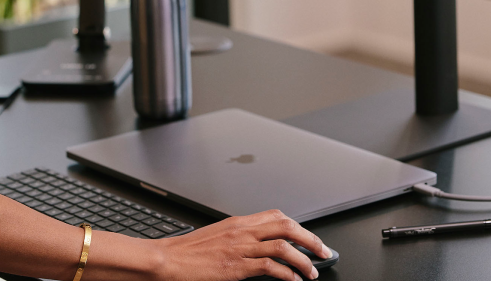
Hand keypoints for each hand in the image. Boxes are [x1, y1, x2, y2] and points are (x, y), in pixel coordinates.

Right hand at [153, 210, 331, 280]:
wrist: (167, 260)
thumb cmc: (188, 252)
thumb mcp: (217, 237)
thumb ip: (239, 237)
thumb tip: (259, 245)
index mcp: (238, 222)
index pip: (277, 216)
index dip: (299, 227)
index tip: (310, 239)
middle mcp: (242, 231)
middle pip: (287, 226)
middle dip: (310, 239)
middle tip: (323, 252)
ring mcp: (240, 247)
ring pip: (283, 246)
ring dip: (303, 260)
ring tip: (311, 272)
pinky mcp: (236, 267)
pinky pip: (270, 266)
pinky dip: (286, 274)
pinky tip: (292, 280)